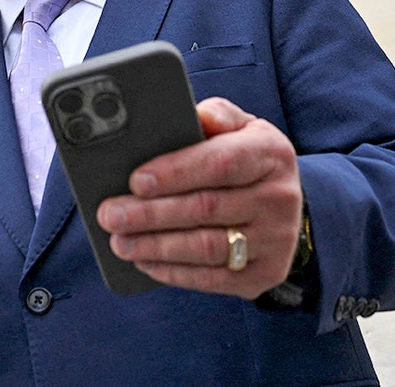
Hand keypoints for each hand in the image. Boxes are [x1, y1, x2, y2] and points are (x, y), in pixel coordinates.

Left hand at [96, 97, 301, 299]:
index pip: (221, 162)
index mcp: (271, 153)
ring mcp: (276, 240)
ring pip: (207, 247)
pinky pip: (214, 278)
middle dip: (151, 213)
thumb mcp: (240, 128)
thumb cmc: (245, 159)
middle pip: (206, 208)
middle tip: (111, 215)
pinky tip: (145, 261)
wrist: (284, 203)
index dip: (176, 172)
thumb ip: (215, 116)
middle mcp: (279, 198)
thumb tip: (193, 116)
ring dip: (156, 247)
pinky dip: (174, 272)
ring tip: (120, 242)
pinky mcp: (266, 273)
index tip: (136, 181)